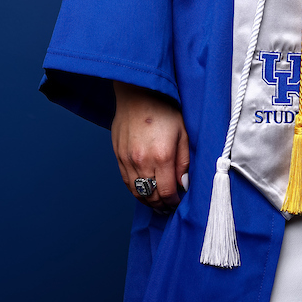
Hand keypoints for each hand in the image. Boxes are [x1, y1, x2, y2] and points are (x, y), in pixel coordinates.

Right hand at [111, 81, 189, 212]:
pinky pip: (126, 182)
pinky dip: (135, 191)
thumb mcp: (184, 133)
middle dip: (161, 205)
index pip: (167, 192)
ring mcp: (127, 160)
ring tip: (158, 203)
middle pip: (151, 196)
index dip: (173, 202)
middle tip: (169, 206)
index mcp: (162, 156)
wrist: (138, 95)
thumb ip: (184, 161)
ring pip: (136, 192)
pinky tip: (144, 191)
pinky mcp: (118, 156)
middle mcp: (142, 161)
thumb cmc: (164, 111)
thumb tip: (184, 184)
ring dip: (148, 201)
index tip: (179, 202)